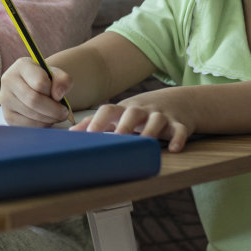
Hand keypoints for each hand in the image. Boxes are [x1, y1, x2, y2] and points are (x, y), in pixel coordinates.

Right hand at [0, 56, 73, 126]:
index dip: (54, 92)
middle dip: (54, 110)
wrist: (32, 88)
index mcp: (22, 66)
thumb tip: (57, 96)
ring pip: (31, 114)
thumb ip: (63, 81)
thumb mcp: (57, 75)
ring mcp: (5, 99)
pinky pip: (27, 125)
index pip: (40, 83)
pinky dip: (41, 125)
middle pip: (34, 100)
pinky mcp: (7, 116)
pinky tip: (45, 120)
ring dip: (49, 119)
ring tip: (56, 116)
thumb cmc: (46, 81)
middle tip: (64, 113)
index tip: (60, 96)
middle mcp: (8, 81)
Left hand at [74, 93, 192, 151]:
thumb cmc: (140, 112)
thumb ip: (96, 122)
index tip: (89, 135)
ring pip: (156, 121)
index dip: (99, 121)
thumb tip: (70, 133)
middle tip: (117, 140)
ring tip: (144, 144)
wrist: (178, 101)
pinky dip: (178, 139)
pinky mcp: (180, 124)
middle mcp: (141, 111)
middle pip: (132, 114)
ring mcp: (161, 116)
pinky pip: (180, 130)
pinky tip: (174, 149)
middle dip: (124, 126)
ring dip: (150, 132)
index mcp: (124, 110)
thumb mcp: (120, 114)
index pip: (109, 110)